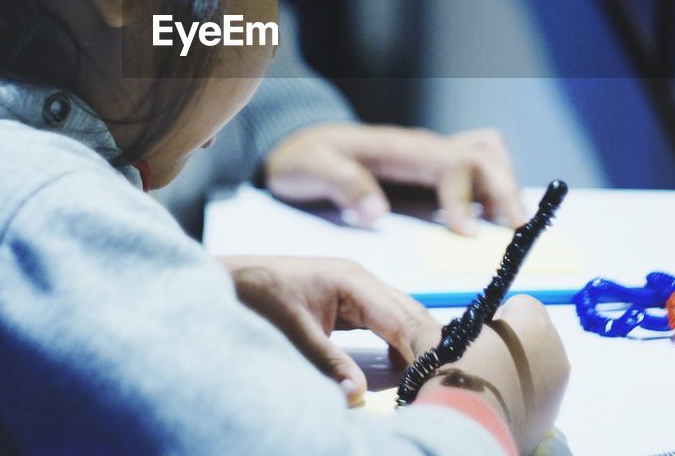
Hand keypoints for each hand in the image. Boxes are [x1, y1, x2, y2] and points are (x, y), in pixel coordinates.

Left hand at [218, 255, 439, 404]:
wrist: (229, 279)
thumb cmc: (258, 297)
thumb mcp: (294, 331)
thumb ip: (328, 363)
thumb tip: (358, 396)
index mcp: (353, 280)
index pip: (401, 318)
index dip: (423, 348)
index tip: (439, 376)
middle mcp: (361, 280)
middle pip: (408, 313)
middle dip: (427, 345)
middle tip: (445, 380)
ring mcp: (355, 289)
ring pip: (398, 317)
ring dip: (414, 344)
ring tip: (430, 377)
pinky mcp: (345, 302)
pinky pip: (381, 322)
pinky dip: (395, 343)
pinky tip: (402, 367)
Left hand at [264, 123, 526, 233]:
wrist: (295, 142)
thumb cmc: (303, 157)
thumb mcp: (310, 168)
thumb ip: (342, 185)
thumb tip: (377, 212)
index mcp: (400, 148)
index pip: (450, 162)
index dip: (463, 196)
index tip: (467, 233)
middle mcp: (423, 148)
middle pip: (483, 155)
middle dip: (505, 190)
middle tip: (517, 228)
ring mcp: (431, 157)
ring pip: (488, 154)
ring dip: (505, 183)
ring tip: (511, 223)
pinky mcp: (431, 171)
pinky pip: (476, 166)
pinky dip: (494, 185)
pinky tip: (492, 216)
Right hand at [417, 296, 568, 453]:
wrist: (467, 426)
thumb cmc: (457, 370)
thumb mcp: (436, 341)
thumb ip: (436, 331)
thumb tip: (429, 336)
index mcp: (535, 324)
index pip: (522, 306)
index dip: (497, 317)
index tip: (477, 336)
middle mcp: (556, 352)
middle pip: (531, 338)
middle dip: (508, 346)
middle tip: (478, 362)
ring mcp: (557, 388)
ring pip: (536, 369)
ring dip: (514, 374)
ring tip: (484, 389)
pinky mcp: (551, 418)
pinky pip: (535, 398)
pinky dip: (518, 400)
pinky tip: (493, 408)